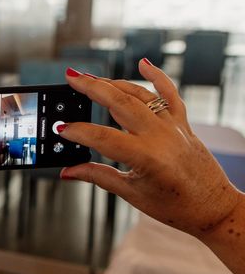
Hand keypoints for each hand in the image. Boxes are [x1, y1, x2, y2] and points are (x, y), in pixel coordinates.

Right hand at [59, 60, 240, 240]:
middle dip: (91, 88)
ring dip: (112, 83)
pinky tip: (143, 64)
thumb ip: (97, 176)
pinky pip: (170, 94)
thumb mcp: (132, 194)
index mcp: (147, 158)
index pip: (103, 138)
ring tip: (89, 77)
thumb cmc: (176, 206)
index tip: (60, 128)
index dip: (78, 132)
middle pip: (119, 103)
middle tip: (70, 78)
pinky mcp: (182, 123)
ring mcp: (173, 126)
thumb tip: (68, 171)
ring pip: (139, 95)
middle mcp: (161, 136)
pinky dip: (157, 76)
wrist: (214, 209)